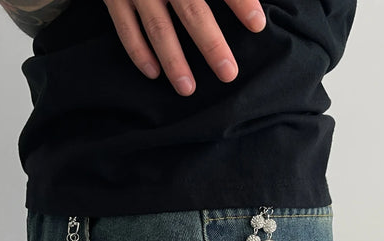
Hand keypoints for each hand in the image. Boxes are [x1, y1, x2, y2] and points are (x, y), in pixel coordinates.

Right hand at [103, 0, 266, 95]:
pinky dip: (139, 52)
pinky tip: (154, 73)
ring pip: (159, 28)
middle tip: (228, 74)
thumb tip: (252, 3)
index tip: (258, 25)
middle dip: (211, 45)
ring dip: (174, 61)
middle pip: (192, 12)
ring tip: (188, 89)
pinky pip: (125, 28)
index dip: (240, 1)